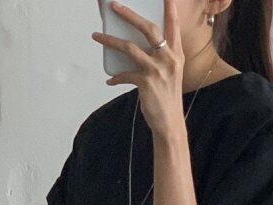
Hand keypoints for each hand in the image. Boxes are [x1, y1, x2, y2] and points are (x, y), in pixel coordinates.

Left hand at [92, 0, 185, 138]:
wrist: (170, 124)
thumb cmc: (167, 98)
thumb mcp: (169, 74)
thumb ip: (159, 57)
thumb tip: (135, 44)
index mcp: (177, 55)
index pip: (173, 26)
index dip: (170, 9)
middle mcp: (169, 59)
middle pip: (148, 29)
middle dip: (129, 15)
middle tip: (113, 6)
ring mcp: (158, 71)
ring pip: (130, 48)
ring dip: (110, 40)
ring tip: (96, 36)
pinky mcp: (146, 83)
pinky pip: (125, 74)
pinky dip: (116, 77)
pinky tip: (110, 80)